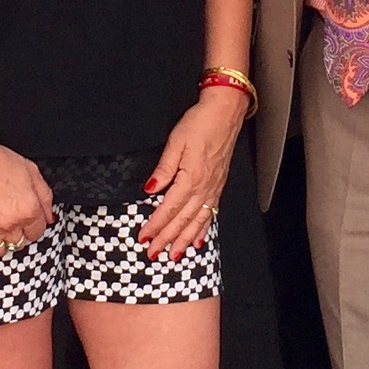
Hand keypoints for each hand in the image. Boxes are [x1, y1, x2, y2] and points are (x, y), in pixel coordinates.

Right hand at [0, 139, 55, 252]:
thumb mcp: (31, 171)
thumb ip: (45, 196)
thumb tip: (49, 216)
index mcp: (28, 209)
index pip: (38, 233)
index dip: (33, 225)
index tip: (27, 220)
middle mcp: (10, 223)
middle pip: (20, 243)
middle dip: (18, 232)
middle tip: (11, 218)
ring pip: (1, 250)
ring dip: (1, 240)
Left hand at [139, 86, 245, 260]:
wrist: (225, 112)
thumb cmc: (200, 122)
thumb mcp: (175, 141)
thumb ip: (163, 168)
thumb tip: (150, 189)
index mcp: (191, 178)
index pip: (168, 208)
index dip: (155, 225)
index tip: (143, 237)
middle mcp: (204, 188)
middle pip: (182, 220)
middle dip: (166, 239)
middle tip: (153, 253)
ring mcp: (213, 188)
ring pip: (197, 222)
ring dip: (184, 240)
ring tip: (174, 255)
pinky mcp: (219, 185)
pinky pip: (211, 213)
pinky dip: (204, 229)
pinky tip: (199, 240)